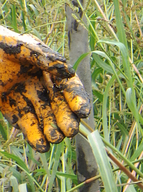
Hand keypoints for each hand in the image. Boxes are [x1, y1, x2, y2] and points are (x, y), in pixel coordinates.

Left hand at [0, 27, 91, 151]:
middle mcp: (40, 84)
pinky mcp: (11, 109)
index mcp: (47, 67)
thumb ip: (41, 57)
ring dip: (51, 129)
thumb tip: (68, 71)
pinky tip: (41, 146)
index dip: (77, 98)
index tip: (82, 111)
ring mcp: (26, 98)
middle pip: (59, 105)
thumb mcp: (16, 46)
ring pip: (44, 117)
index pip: (67, 85)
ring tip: (54, 139)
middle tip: (70, 131)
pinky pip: (25, 124)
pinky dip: (34, 136)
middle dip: (65, 119)